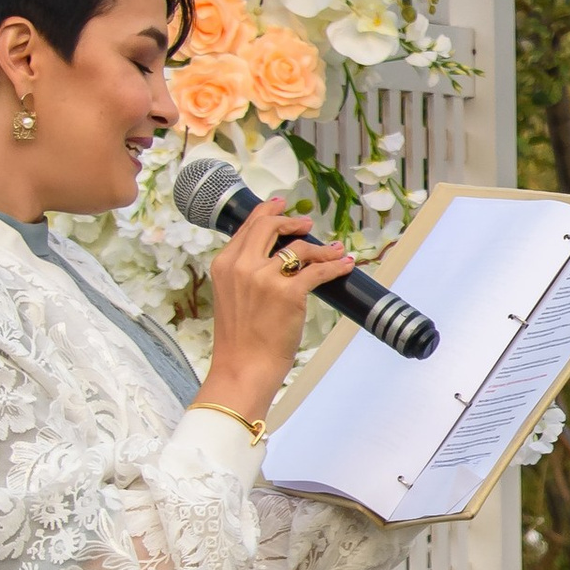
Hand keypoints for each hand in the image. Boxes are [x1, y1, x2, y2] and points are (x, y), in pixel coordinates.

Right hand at [199, 193, 354, 419]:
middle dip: (291, 220)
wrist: (243, 366)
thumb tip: (273, 257)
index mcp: (224, 265)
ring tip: (334, 250)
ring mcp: (265, 278)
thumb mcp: (232, 297)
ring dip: (322, 248)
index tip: (281, 204)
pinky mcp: (289, 293)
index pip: (248, 227)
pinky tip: (344, 264)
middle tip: (306, 223)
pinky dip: (335, 265)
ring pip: (299, 247)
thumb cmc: (240, 339)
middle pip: (270, 226)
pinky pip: (318, 270)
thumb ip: (243, 273)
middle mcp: (242, 266)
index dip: (267, 211)